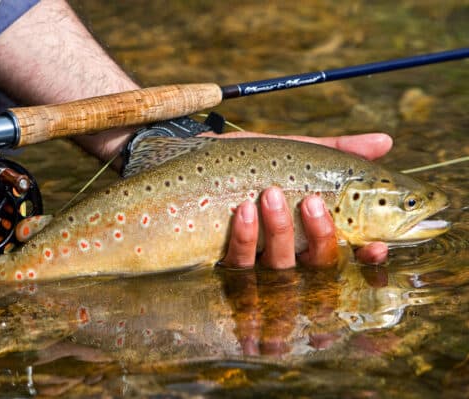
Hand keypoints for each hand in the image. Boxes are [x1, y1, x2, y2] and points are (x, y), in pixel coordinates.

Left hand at [216, 132, 391, 268]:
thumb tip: (387, 142)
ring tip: (270, 194)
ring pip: (280, 267)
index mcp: (310, 231)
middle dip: (321, 236)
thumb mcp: (294, 152)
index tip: (376, 245)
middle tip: (312, 201)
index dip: (366, 258)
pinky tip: (244, 211)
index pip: (347, 254)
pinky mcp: (225, 261)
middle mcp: (289, 251)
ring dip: (280, 231)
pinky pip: (240, 263)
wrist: (195, 158)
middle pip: (317, 265)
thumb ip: (338, 152)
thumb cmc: (249, 160)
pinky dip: (245, 237)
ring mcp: (257, 260)